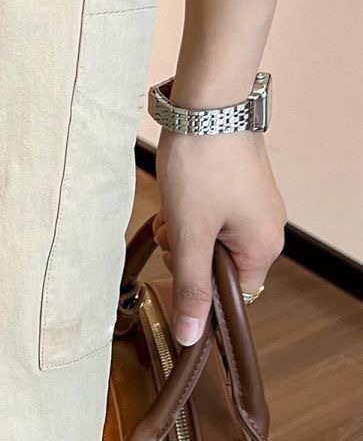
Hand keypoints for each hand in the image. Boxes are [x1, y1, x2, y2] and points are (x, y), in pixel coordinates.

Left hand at [153, 129, 286, 345]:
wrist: (206, 106)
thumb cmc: (202, 166)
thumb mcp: (189, 234)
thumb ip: (190, 287)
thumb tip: (192, 334)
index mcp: (263, 247)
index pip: (233, 293)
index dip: (200, 284)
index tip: (178, 262)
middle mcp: (266, 228)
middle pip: (217, 264)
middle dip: (186, 250)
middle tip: (176, 225)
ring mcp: (252, 205)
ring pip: (208, 238)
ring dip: (183, 228)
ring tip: (176, 202)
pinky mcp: (236, 186)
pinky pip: (208, 214)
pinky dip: (188, 208)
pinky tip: (179, 190)